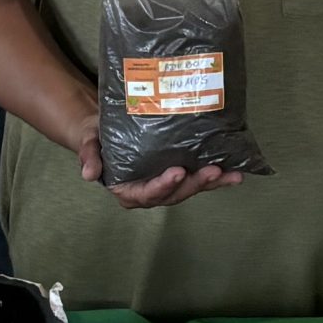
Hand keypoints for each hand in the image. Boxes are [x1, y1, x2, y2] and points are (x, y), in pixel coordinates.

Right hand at [75, 119, 243, 209]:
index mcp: (128, 190)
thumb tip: (88, 174)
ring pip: (191, 187)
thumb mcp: (89, 143)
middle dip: (195, 184)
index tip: (178, 173)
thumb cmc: (96, 137)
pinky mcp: (179, 173)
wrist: (104, 130)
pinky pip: (198, 176)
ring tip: (232, 175)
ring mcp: (166, 183)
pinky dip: (216, 176)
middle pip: (175, 193)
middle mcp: (149, 191)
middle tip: (213, 171)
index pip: (147, 193)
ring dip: (212, 182)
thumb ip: (89, 156)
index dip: (163, 185)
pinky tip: (234, 170)